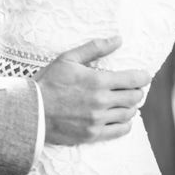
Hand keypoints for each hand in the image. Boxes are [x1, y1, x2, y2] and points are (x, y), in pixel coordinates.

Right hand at [35, 37, 150, 145]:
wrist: (30, 110)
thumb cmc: (48, 81)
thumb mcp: (68, 58)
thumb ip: (95, 48)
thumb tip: (118, 39)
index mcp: (98, 81)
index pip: (133, 80)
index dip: (142, 77)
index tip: (144, 76)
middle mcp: (101, 102)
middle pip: (134, 98)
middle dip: (137, 91)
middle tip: (133, 88)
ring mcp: (98, 120)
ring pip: (128, 114)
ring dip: (131, 107)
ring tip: (125, 102)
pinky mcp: (92, 134)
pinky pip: (120, 131)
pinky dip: (125, 124)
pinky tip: (120, 118)